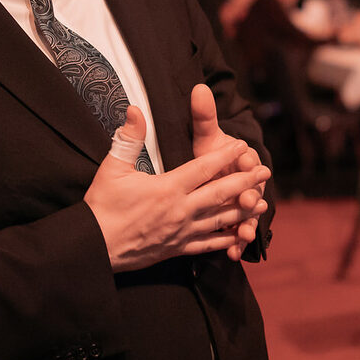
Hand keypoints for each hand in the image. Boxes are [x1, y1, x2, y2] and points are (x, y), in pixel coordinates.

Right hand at [86, 106, 269, 272]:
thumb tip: (136, 109)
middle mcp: (180, 210)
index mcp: (168, 188)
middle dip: (246, 182)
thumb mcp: (113, 168)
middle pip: (221, 194)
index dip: (226, 155)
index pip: (204, 167)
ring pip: (220, 221)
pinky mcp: (177, 249)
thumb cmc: (102, 207)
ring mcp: (181, 232)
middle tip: (265, 172)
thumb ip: (129, 139)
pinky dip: (225, 241)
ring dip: (244, 212)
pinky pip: (207, 245)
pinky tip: (239, 237)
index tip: (242, 145)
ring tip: (263, 204)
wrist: (94, 247)